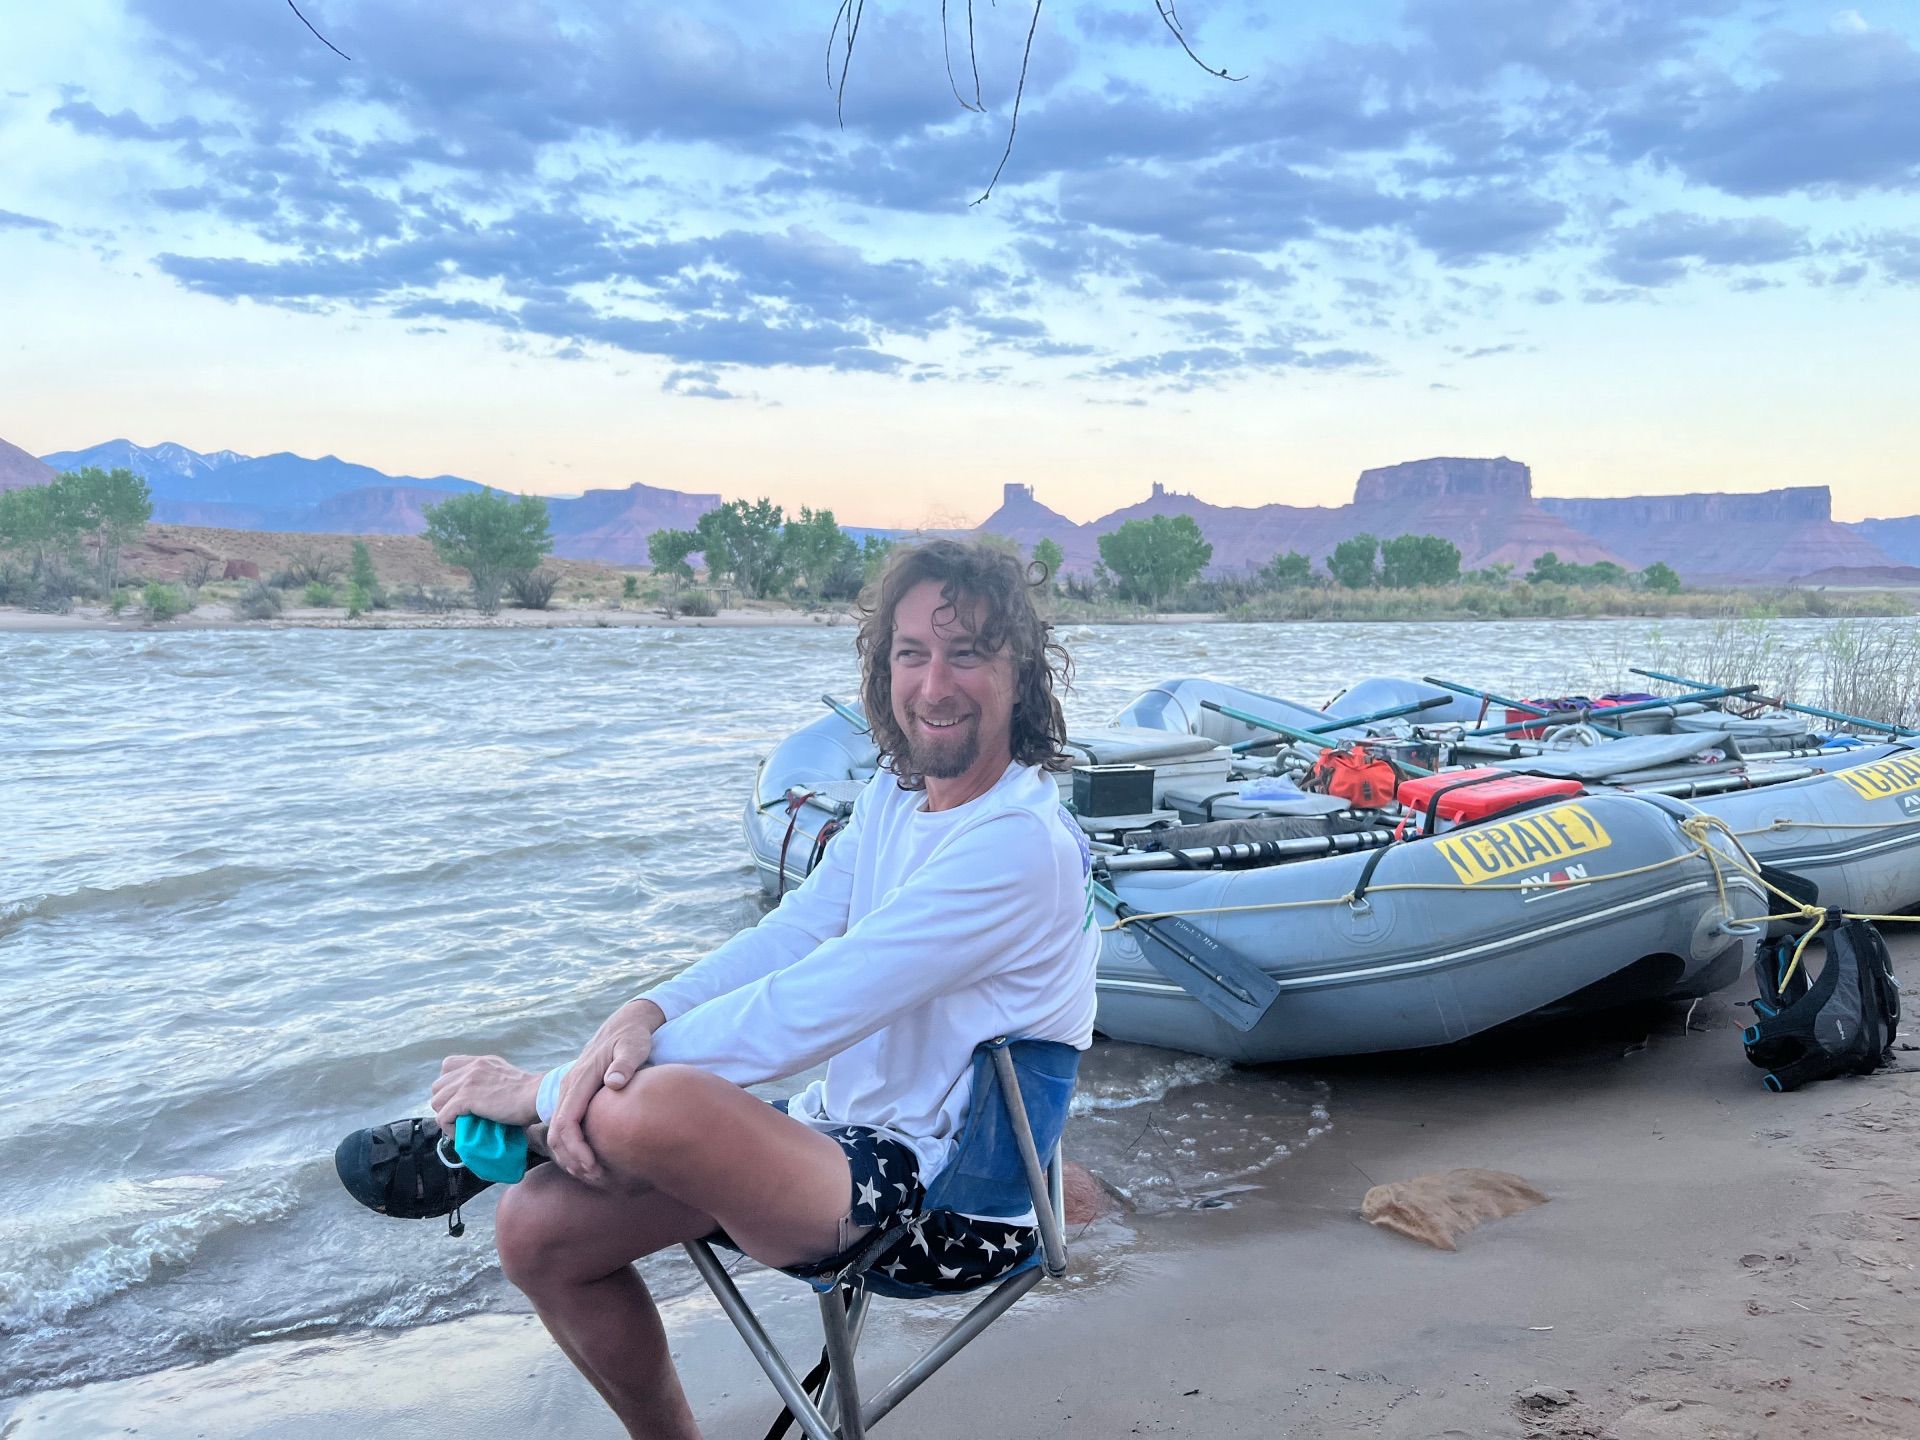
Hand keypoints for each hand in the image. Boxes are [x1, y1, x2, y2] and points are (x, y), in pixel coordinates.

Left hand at [430, 1054, 540, 1134]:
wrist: (537, 1096)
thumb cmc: (528, 1094)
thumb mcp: (504, 1078)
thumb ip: (489, 1081)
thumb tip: (480, 1103)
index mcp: (480, 1062)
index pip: (448, 1065)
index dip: (449, 1085)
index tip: (459, 1100)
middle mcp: (471, 1067)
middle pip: (438, 1086)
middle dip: (444, 1103)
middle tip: (459, 1116)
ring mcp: (467, 1081)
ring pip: (436, 1101)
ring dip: (445, 1117)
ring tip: (460, 1127)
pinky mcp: (466, 1097)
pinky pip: (443, 1116)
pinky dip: (449, 1128)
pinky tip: (461, 1133)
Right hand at [546, 999, 664, 1184]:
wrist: (624, 1025)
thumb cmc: (633, 1037)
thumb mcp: (634, 1046)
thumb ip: (626, 1063)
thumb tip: (614, 1082)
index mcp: (580, 1079)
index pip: (567, 1122)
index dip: (577, 1149)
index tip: (594, 1167)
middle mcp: (569, 1087)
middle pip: (557, 1133)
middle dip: (572, 1160)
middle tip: (596, 1178)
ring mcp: (570, 1092)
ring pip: (557, 1133)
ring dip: (570, 1157)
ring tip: (594, 1175)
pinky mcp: (575, 1096)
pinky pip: (565, 1127)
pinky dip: (573, 1148)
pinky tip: (593, 1160)